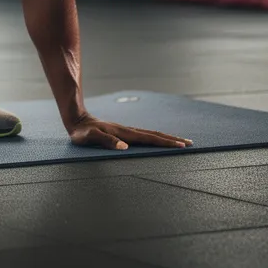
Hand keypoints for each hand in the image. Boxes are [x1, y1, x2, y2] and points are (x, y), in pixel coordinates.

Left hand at [69, 115, 192, 150]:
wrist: (76, 120)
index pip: (149, 138)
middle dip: (173, 139)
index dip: (166, 142)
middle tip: (190, 143)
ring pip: (151, 134)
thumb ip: (106, 141)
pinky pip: (144, 136)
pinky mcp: (123, 133)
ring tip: (180, 142)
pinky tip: (157, 141)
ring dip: (166, 138)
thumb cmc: (81, 132)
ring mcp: (126, 131)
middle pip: (155, 135)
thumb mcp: (90, 138)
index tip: (181, 145)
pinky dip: (155, 138)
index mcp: (124, 133)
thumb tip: (124, 147)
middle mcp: (128, 131)